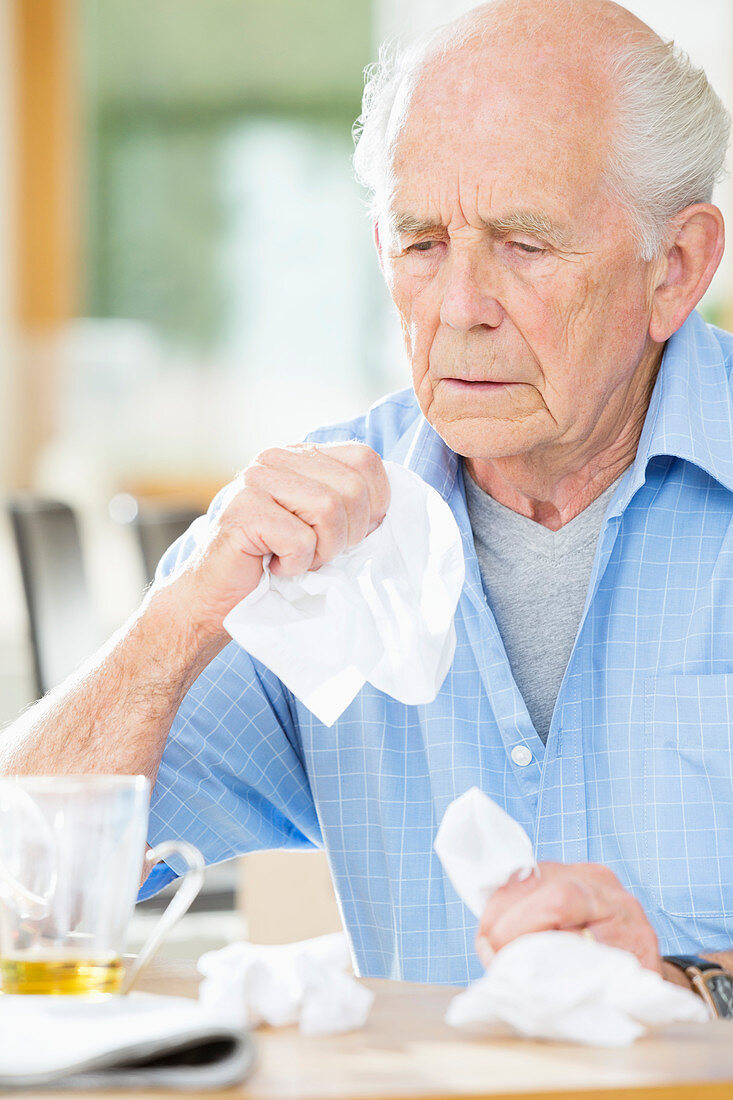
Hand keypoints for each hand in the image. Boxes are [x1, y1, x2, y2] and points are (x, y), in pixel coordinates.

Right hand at [164, 442, 390, 639]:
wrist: (216, 600)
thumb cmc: (275, 565)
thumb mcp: (322, 527)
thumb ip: (350, 504)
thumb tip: (392, 509)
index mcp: (301, 455)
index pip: (366, 459)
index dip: (374, 503)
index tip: (352, 535)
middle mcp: (277, 458)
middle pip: (352, 487)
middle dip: (348, 534)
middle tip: (319, 554)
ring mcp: (256, 481)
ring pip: (329, 510)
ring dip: (322, 551)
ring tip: (296, 560)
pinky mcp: (243, 511)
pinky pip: (300, 539)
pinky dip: (295, 565)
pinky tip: (273, 566)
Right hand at [476, 862, 662, 974]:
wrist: (641, 965)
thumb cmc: (629, 984)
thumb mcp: (610, 985)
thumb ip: (574, 972)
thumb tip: (527, 971)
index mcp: (617, 907)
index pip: (560, 899)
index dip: (521, 926)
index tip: (502, 959)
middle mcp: (597, 881)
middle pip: (532, 884)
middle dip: (501, 923)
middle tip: (492, 959)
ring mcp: (576, 871)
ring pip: (520, 880)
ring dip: (497, 916)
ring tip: (494, 951)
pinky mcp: (558, 872)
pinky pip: (519, 883)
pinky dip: (503, 909)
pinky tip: (502, 935)